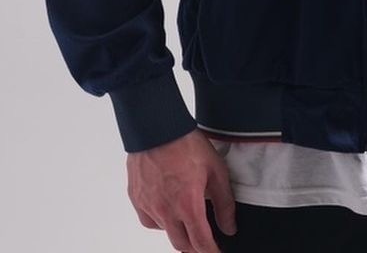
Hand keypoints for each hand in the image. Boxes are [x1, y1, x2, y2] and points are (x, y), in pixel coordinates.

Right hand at [126, 128, 237, 251]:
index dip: (212, 252)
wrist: (157, 126)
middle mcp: (166, 211)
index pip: (201, 244)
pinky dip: (160, 220)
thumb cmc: (186, 143)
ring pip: (165, 232)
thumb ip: (224, 202)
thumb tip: (229, 227)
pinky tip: (168, 207)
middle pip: (182, 245)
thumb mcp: (216, 170)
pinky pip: (150, 220)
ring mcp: (149, 206)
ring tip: (187, 217)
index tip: (217, 252)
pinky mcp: (137, 198)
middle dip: (195, 246)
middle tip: (204, 240)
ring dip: (178, 231)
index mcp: (188, 205)